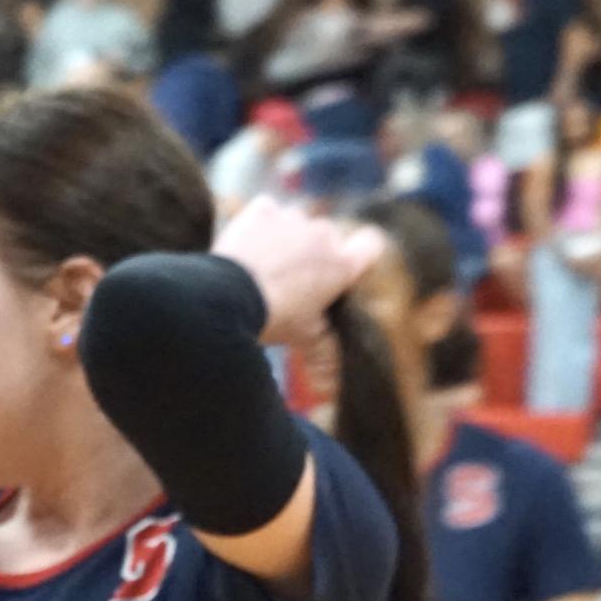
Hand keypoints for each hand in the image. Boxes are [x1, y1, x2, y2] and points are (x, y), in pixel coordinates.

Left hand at [212, 196, 388, 347]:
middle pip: (328, 236)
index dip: (361, 254)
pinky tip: (247, 247)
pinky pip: (266, 211)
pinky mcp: (261, 210)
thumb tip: (330, 390)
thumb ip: (323, 352)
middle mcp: (323, 234)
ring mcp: (292, 218)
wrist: (228, 297)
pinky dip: (259, 224)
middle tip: (293, 282)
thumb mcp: (303, 339)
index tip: (345, 268)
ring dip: (286, 238)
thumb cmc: (273, 319)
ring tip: (263, 267)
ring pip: (296, 223)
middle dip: (314, 253)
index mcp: (342, 265)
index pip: (372, 245)